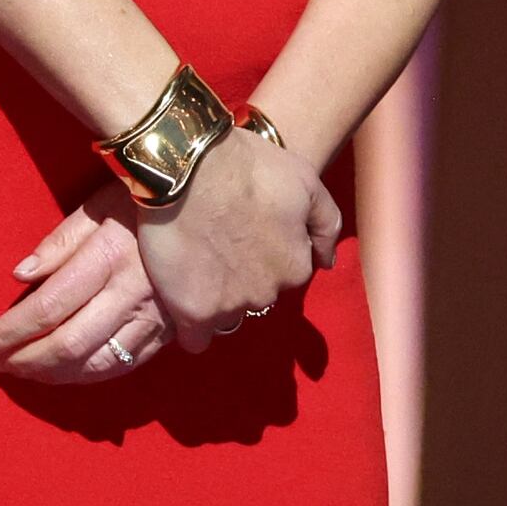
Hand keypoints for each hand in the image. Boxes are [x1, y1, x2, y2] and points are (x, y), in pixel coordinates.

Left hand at [0, 199, 166, 385]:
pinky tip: (68, 371)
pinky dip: (91, 374)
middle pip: (68, 345)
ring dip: (54, 374)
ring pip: (98, 363)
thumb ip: (58, 242)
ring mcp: (156, 315)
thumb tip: (21, 276)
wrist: (208, 198)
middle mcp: (132, 293)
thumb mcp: (96, 205)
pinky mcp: (173, 327)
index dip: (7, 333)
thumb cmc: (143, 196)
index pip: (46, 309)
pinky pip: (129, 364)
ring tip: (24, 370)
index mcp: (107, 258)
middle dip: (23, 362)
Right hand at [134, 111, 339, 344]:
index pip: (284, 275)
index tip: (244, 234)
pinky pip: (194, 338)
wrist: (188, 167)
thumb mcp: (307, 184)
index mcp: (295, 267)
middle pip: (254, 295)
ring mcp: (229, 306)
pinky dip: (189, 325)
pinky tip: (181, 300)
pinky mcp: (192, 312)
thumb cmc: (249, 168)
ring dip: (214, 297)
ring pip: (225, 314)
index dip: (264, 254)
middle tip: (216, 245)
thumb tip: (325, 262)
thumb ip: (326, 226)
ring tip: (194, 264)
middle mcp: (267, 293)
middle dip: (240, 276)